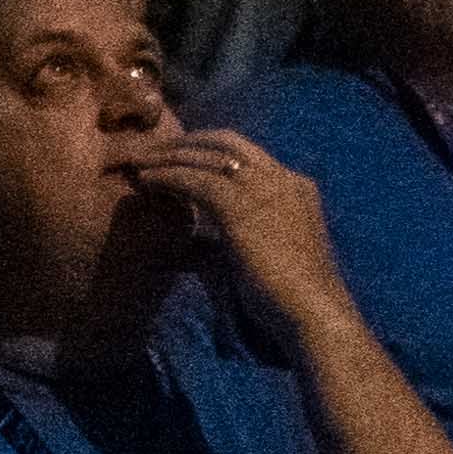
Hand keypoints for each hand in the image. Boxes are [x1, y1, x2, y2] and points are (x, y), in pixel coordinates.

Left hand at [137, 122, 350, 327]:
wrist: (312, 312)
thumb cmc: (286, 296)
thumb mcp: (257, 255)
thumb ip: (226, 241)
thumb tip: (187, 245)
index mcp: (294, 188)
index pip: (247, 155)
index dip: (209, 151)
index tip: (179, 158)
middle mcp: (283, 179)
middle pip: (227, 141)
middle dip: (187, 141)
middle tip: (154, 150)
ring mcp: (266, 188)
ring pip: (208, 155)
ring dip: (169, 155)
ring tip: (139, 162)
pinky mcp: (242, 206)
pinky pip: (195, 179)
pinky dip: (167, 176)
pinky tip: (145, 181)